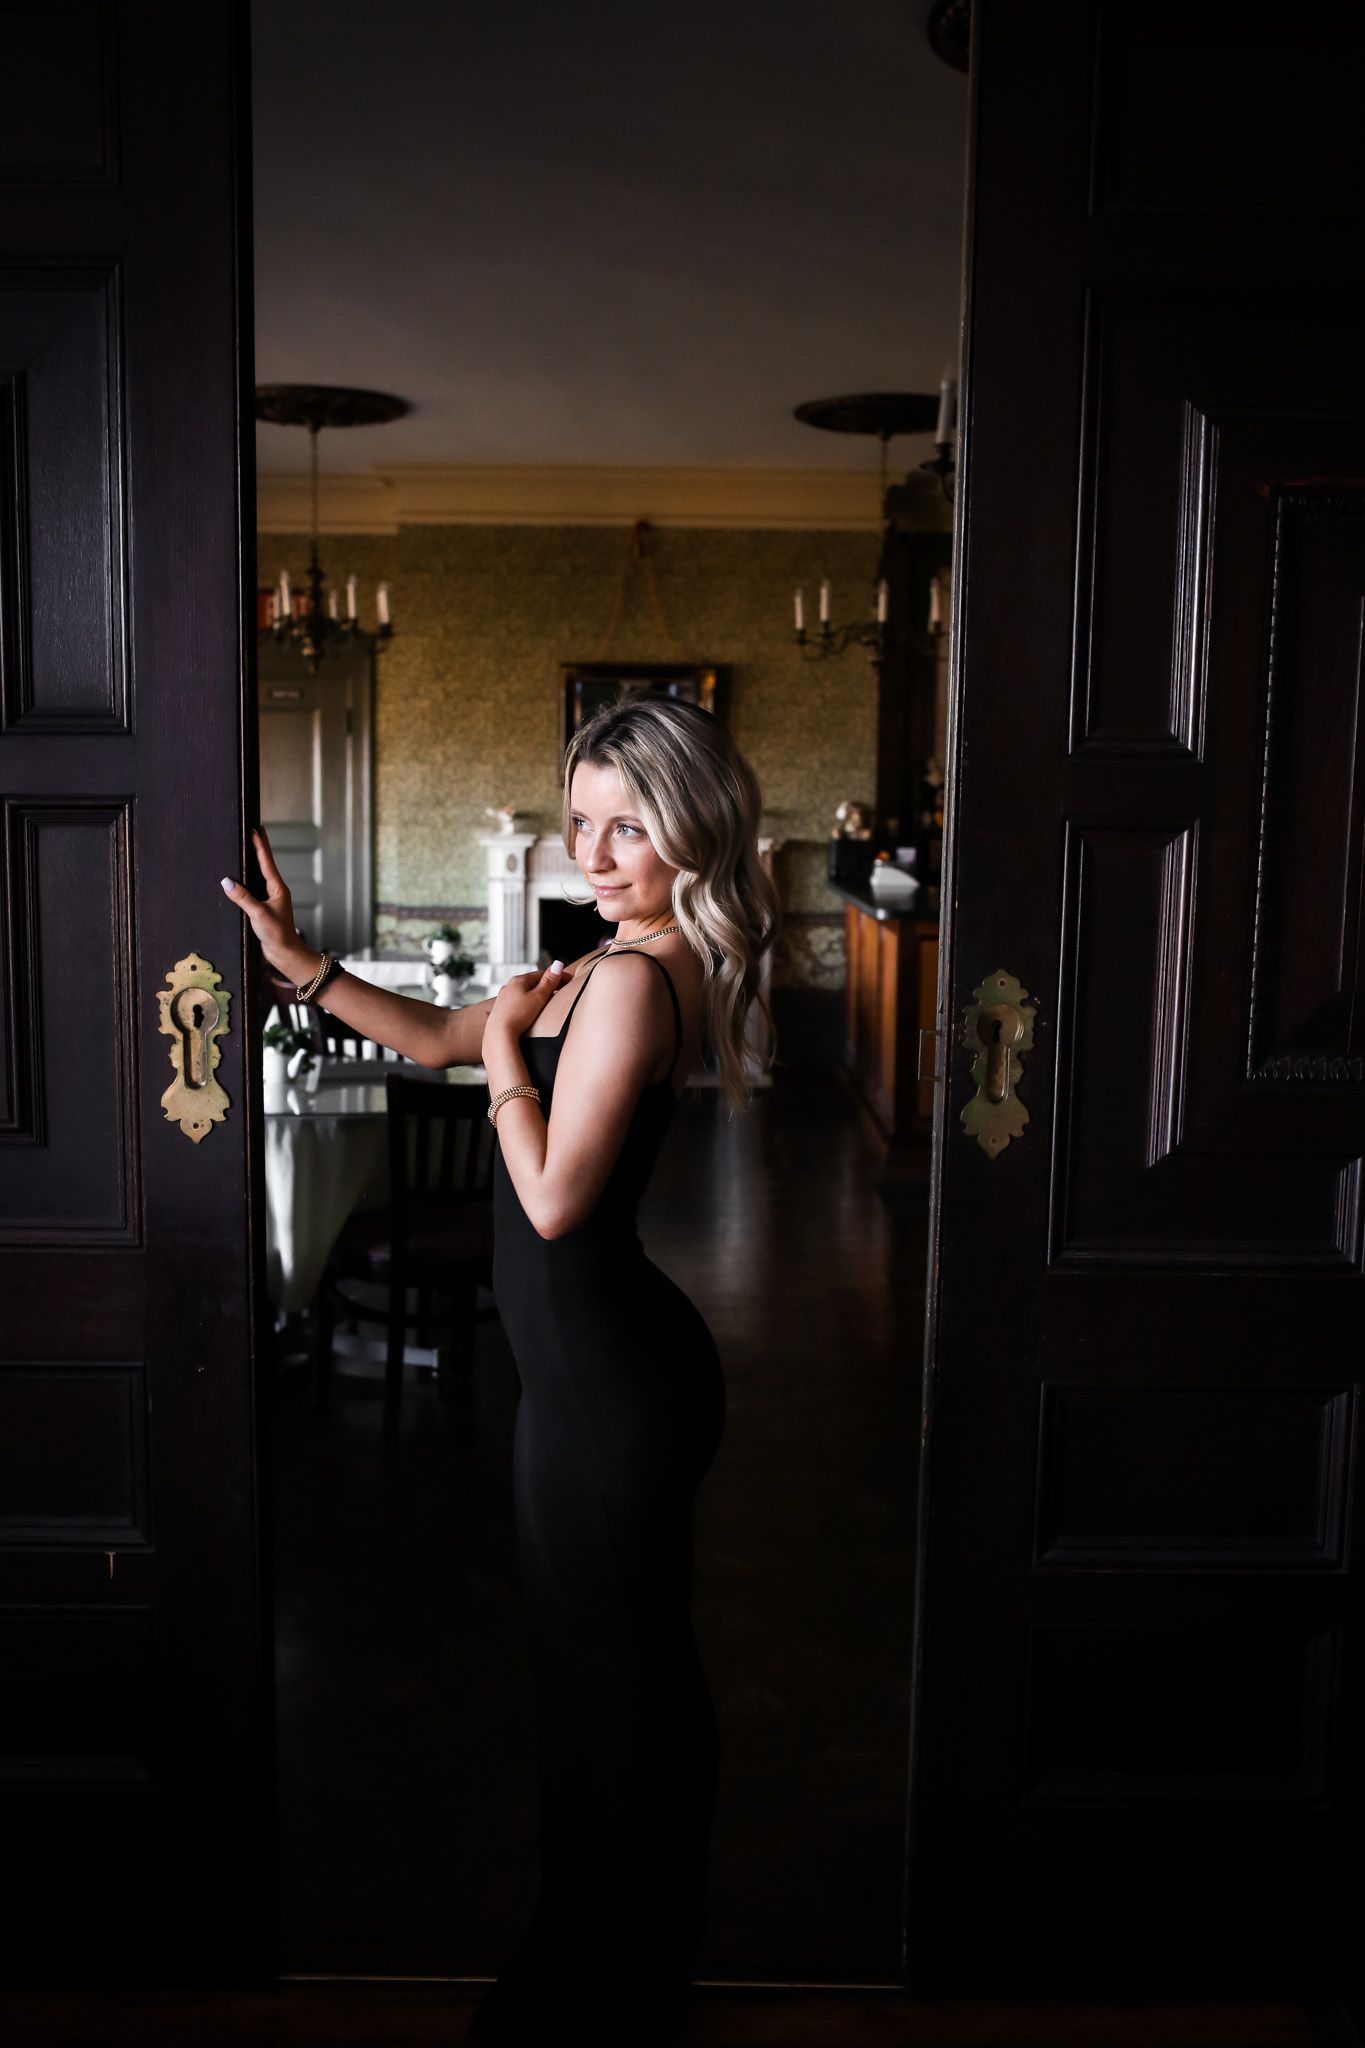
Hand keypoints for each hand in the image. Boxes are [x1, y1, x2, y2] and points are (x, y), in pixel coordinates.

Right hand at [220, 826, 313, 982]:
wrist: (285, 953)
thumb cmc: (277, 934)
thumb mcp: (258, 914)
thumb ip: (243, 898)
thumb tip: (226, 882)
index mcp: (277, 888)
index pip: (266, 861)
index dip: (260, 845)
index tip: (256, 828)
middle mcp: (274, 890)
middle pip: (264, 864)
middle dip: (258, 847)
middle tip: (253, 830)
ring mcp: (269, 899)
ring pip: (258, 876)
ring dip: (252, 862)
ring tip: (245, 848)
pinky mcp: (263, 908)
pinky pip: (253, 889)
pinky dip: (246, 879)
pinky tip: (239, 878)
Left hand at [487, 960, 568, 1043]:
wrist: (499, 1035)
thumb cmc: (519, 1016)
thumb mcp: (539, 997)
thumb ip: (549, 982)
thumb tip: (558, 964)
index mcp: (518, 980)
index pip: (542, 974)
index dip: (557, 976)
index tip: (570, 979)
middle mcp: (509, 986)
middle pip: (532, 982)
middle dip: (547, 984)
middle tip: (562, 988)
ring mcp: (503, 999)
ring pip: (524, 992)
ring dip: (536, 994)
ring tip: (548, 999)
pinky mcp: (501, 1011)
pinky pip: (518, 1002)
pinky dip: (527, 1002)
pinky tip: (530, 1009)